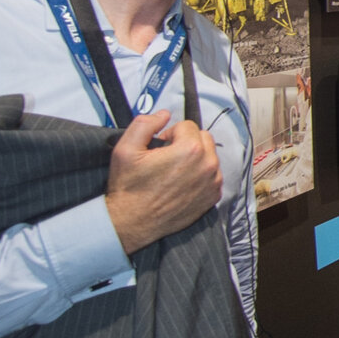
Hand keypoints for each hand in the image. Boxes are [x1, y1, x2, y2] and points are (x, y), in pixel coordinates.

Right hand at [105, 112, 222, 251]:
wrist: (132, 223)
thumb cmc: (129, 187)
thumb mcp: (126, 148)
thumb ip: (145, 123)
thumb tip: (164, 114)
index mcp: (191, 149)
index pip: (187, 125)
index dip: (169, 134)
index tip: (158, 148)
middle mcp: (208, 165)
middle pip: (202, 138)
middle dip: (186, 142)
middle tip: (166, 157)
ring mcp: (212, 183)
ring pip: (209, 156)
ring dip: (195, 158)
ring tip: (173, 172)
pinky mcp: (212, 197)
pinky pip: (212, 175)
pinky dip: (200, 175)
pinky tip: (181, 184)